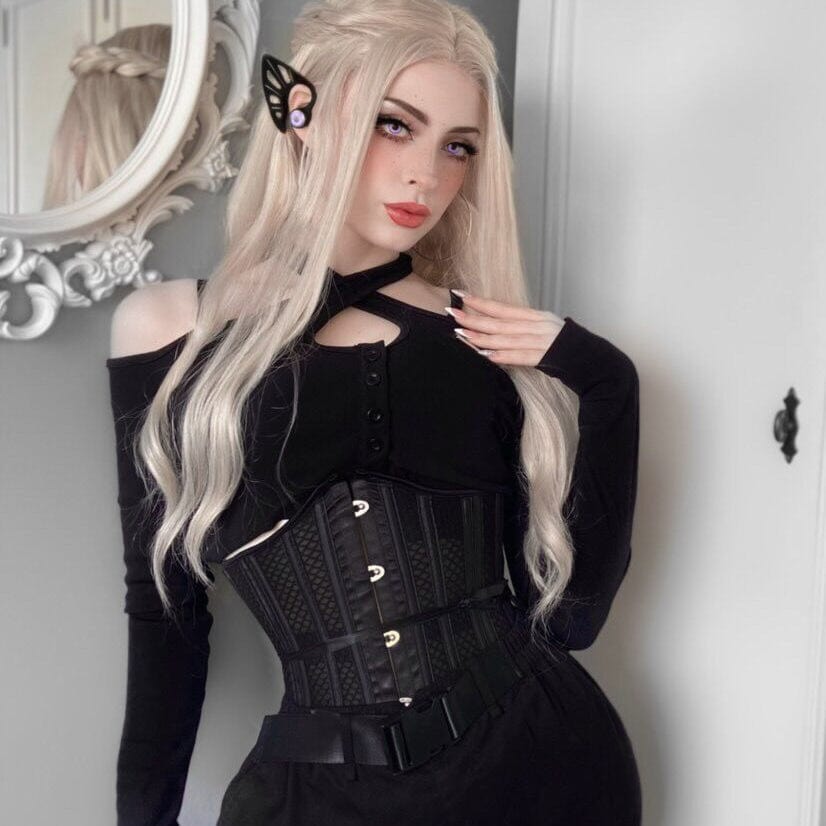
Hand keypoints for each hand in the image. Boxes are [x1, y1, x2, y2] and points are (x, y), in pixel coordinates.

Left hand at [447, 290, 564, 366]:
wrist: (591, 359)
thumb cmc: (564, 345)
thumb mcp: (543, 329)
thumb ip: (521, 327)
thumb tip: (496, 326)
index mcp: (535, 316)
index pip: (502, 307)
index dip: (480, 301)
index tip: (460, 295)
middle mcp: (536, 325)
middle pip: (500, 321)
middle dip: (474, 317)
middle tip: (452, 313)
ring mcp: (540, 341)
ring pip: (506, 338)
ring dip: (482, 336)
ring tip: (462, 334)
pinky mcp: (544, 357)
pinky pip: (520, 356)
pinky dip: (503, 356)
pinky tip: (486, 355)